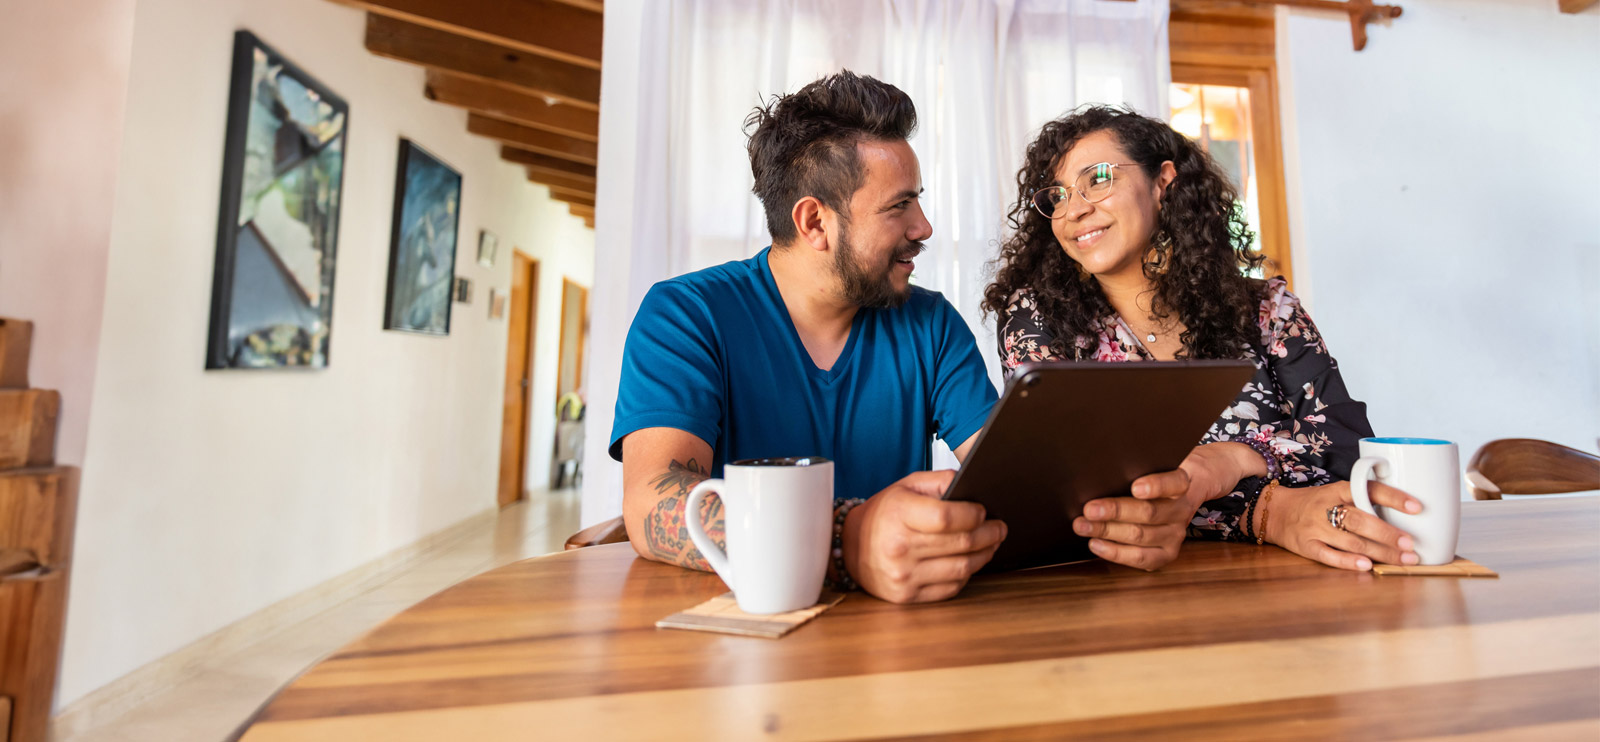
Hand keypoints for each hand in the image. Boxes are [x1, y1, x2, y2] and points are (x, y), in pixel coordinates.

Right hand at [843, 470, 1007, 603]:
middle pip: (961, 543)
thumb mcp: (906, 486)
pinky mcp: (906, 596)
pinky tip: (970, 562)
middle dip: (989, 535)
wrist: (849, 547)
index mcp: (899, 514)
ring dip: (984, 556)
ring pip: (961, 568)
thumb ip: (939, 481)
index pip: (947, 517)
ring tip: (992, 544)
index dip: (973, 515)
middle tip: (1000, 528)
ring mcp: (903, 575)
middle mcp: (899, 547)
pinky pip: (950, 587)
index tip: (985, 512)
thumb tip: (973, 484)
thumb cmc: (884, 513)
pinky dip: (966, 575)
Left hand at [1072, 444, 1243, 570]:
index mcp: (1180, 484)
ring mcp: (1175, 534)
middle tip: (1089, 509)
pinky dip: (1115, 552)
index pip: (1172, 483)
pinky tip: (1095, 544)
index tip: (1135, 487)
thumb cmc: (1151, 479)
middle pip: (1149, 512)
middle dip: (1115, 511)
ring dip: (1107, 531)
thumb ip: (1132, 468)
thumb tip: (1096, 472)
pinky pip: (1140, 558)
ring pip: (1140, 536)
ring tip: (1083, 526)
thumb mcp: (1149, 466)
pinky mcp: (1167, 553)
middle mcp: (1181, 510)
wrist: (1177, 499)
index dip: (1155, 486)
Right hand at [1264, 481, 1421, 570]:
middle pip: (1360, 520)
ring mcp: (1315, 528)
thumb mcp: (1334, 493)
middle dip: (1388, 534)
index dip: (1393, 498)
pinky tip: (1366, 565)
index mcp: (1336, 490)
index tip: (1417, 507)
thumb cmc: (1314, 503)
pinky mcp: (1306, 546)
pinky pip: (1328, 555)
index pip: (1368, 490)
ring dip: (1379, 552)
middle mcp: (1325, 507)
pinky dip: (1348, 561)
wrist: (1274, 511)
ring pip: (1350, 541)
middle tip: (1411, 544)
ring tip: (1403, 559)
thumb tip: (1402, 516)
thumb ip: (1361, 501)